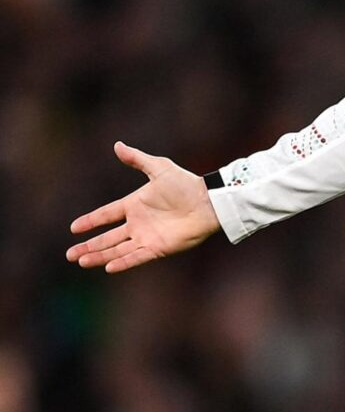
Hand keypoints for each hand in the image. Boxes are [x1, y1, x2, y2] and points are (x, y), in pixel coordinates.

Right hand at [68, 142, 221, 272]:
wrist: (208, 202)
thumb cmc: (186, 184)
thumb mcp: (160, 168)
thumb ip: (137, 159)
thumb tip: (117, 145)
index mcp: (135, 204)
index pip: (107, 214)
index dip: (91, 221)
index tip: (73, 228)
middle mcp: (138, 223)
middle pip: (108, 237)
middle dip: (89, 246)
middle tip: (69, 254)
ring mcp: (147, 236)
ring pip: (117, 249)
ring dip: (99, 256)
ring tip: (80, 261)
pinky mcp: (159, 247)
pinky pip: (137, 257)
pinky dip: (123, 262)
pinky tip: (107, 267)